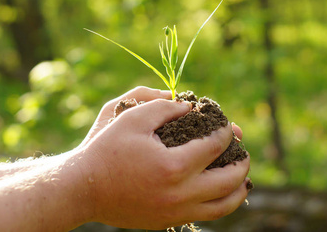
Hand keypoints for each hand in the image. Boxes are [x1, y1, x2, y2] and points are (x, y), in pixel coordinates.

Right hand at [78, 97, 250, 229]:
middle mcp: (180, 194)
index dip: (225, 132)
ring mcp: (175, 212)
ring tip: (243, 178)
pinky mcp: (168, 222)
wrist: (83, 190)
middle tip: (243, 151)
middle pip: (228, 180)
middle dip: (241, 162)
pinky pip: (205, 215)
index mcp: (174, 166)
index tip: (228, 126)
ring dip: (238, 190)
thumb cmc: (106, 150)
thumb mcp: (133, 118)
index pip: (214, 146)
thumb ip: (164, 105)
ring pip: (223, 206)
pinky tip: (219, 193)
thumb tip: (189, 107)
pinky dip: (220, 203)